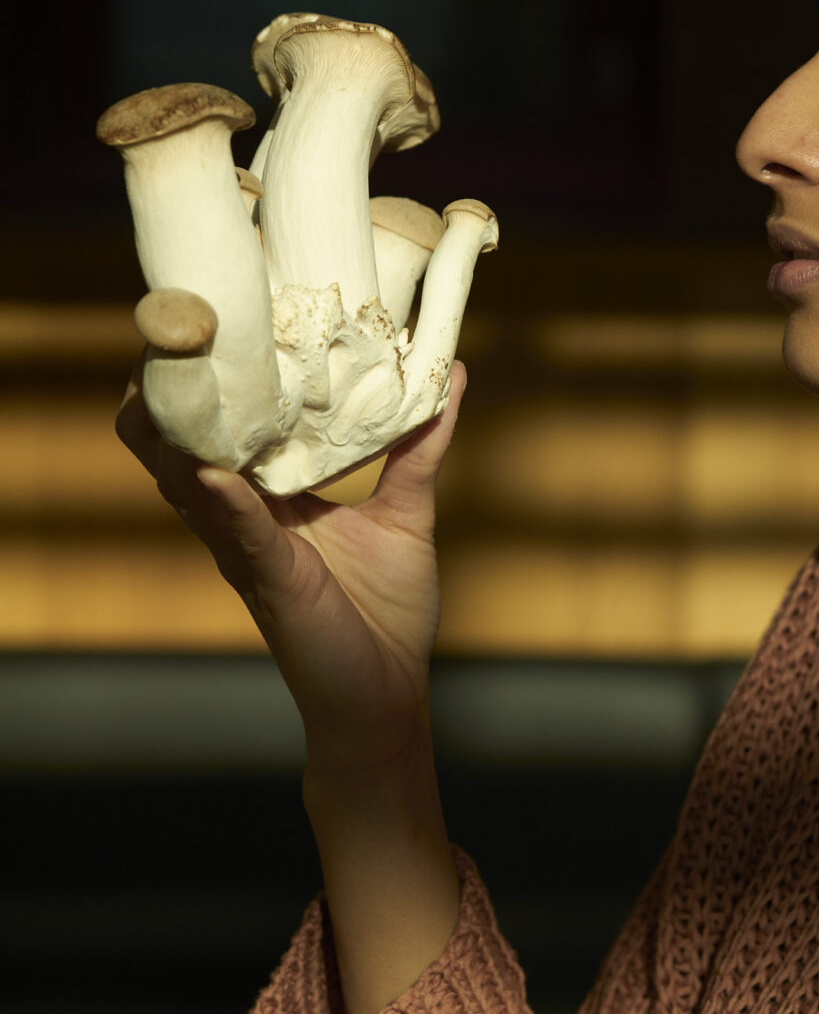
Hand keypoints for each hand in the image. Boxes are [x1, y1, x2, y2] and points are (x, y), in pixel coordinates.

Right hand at [115, 356, 467, 774]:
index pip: (225, 427)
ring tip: (170, 380)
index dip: (211, 377)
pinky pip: (239, 534)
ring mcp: (247, 549)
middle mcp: (243, 518)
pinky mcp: (269, 581)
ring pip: (186, 483)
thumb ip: (421, 446)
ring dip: (176, 434)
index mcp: (269, 498)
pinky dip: (224, 501)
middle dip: (169, 392)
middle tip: (178, 329)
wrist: (385, 698)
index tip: (217, 315)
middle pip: (179, 446)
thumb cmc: (385, 615)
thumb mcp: (407, 513)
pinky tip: (212, 473)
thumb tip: (453, 375)